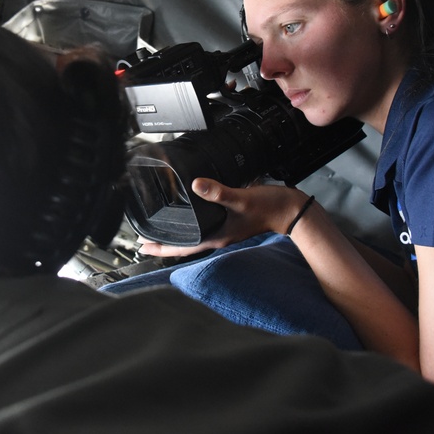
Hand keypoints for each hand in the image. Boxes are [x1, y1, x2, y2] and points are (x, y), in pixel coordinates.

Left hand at [138, 178, 308, 256]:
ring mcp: (224, 230)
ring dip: (176, 233)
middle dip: (163, 243)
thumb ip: (219, 193)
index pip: (183, 248)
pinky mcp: (230, 221)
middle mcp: (218, 236)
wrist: (290, 209)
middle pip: (184, 244)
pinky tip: (189, 214)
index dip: (162, 248)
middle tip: (143, 238)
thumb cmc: (269, 207)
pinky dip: (192, 222)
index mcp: (217, 236)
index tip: (142, 245)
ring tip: (160, 229)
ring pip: (194, 235)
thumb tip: (197, 185)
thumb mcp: (241, 199)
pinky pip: (205, 225)